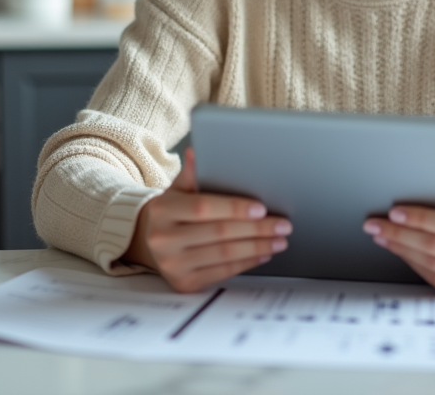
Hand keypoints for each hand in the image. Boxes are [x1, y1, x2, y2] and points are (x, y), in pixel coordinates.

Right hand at [122, 149, 292, 292]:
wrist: (150, 242)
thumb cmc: (173, 211)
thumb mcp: (178, 189)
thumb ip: (191, 173)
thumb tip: (197, 152)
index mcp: (163, 210)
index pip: (203, 207)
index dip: (234, 208)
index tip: (262, 208)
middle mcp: (163, 238)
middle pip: (219, 233)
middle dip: (257, 229)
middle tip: (283, 224)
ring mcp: (172, 264)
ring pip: (224, 254)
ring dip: (257, 247)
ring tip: (280, 239)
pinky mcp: (184, 283)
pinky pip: (222, 272)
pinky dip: (247, 262)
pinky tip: (264, 253)